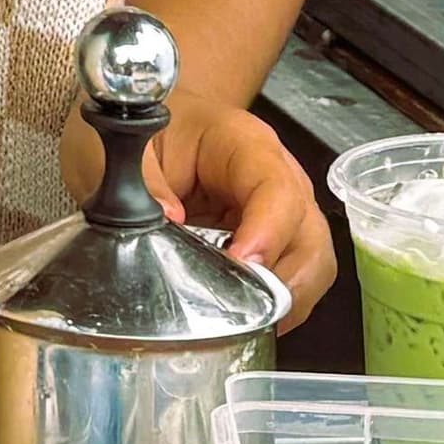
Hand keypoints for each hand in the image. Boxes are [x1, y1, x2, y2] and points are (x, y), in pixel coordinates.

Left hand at [72, 94, 334, 323]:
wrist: (170, 121)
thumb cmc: (155, 128)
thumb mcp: (131, 141)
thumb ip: (141, 175)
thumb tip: (167, 217)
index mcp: (247, 146)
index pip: (277, 190)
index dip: (267, 232)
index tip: (242, 263)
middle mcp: (280, 178)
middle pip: (309, 235)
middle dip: (284, 281)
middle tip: (244, 310)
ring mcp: (286, 211)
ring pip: (312, 263)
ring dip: (286, 300)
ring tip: (247, 321)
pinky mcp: (279, 239)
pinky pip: (298, 277)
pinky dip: (280, 304)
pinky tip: (250, 317)